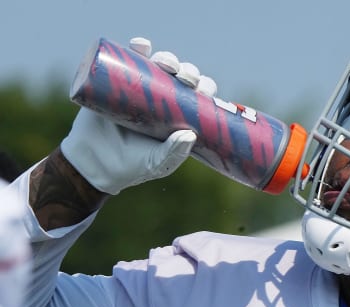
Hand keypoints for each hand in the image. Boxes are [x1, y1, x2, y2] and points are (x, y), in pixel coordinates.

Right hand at [60, 37, 217, 194]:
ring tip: (165, 63)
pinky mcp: (118, 79)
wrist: (92, 162)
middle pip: (183, 78)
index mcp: (181, 116)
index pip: (199, 96)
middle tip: (185, 78)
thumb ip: (173, 153)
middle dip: (189, 72)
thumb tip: (190, 135)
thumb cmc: (132, 166)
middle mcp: (164, 97)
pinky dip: (138, 48)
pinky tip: (141, 45)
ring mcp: (142, 86)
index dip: (205, 89)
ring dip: (168, 58)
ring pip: (160, 64)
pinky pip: (130, 58)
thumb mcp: (157, 163)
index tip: (203, 91)